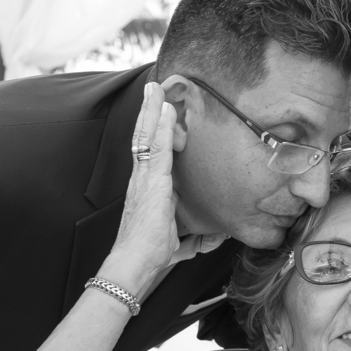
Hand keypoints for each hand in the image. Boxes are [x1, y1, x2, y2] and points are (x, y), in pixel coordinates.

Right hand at [103, 81, 180, 298]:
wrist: (135, 262)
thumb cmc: (152, 255)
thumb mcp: (180, 244)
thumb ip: (196, 239)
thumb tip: (215, 238)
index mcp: (146, 190)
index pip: (149, 154)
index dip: (153, 133)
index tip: (159, 115)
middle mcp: (141, 180)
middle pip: (143, 138)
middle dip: (148, 113)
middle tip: (153, 90)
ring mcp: (144, 179)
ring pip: (146, 136)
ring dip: (152, 110)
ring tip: (156, 89)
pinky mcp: (152, 182)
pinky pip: (156, 147)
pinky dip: (160, 126)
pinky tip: (166, 109)